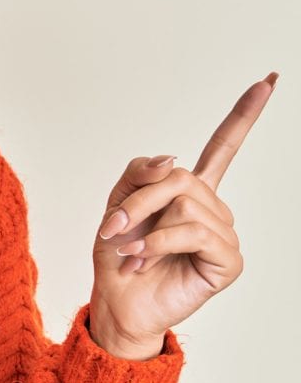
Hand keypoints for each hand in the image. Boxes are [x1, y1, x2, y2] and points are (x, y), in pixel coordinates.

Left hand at [88, 72, 276, 359]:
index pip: (223, 147)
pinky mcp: (227, 260)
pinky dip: (157, 245)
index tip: (270, 80)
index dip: (244, 115)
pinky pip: (192, 232)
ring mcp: (223, 234)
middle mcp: (213, 209)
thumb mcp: (116, 203)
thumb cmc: (118, 255)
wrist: (116, 301)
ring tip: (131, 252)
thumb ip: (139, 173)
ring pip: (185, 203)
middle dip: (138, 200)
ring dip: (143, 227)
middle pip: (180, 177)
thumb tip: (174, 158)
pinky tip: (144, 262)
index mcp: (190, 191)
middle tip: (112, 228)